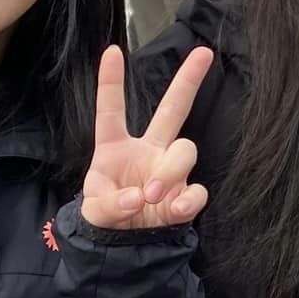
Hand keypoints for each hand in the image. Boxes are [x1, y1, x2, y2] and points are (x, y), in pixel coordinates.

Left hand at [81, 45, 214, 230]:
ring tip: (152, 195)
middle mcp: (149, 151)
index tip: (112, 51)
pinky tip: (175, 210)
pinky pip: (198, 189)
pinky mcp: (186, 195)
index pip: (112, 111)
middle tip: (203, 52)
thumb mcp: (95, 212)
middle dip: (189, 80)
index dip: (111, 82)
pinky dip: (188, 200)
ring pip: (186, 150)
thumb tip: (137, 198)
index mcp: (116, 148)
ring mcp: (171, 171)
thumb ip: (110, 204)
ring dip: (170, 170)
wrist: (126, 246)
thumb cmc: (107, 217)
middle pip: (173, 109)